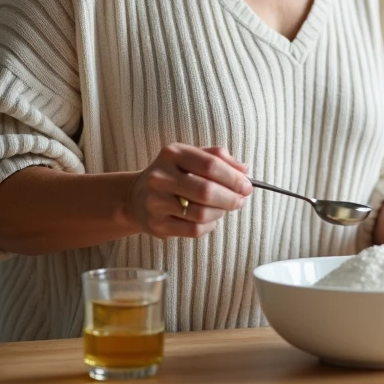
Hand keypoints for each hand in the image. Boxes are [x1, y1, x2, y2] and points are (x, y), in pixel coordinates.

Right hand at [125, 144, 251, 238]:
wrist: (136, 196)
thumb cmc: (174, 174)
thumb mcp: (191, 157)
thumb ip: (218, 158)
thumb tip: (244, 170)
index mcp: (173, 154)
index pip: (211, 164)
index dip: (234, 178)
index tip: (247, 186)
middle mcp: (160, 176)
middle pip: (206, 191)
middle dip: (231, 198)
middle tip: (240, 200)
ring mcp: (156, 202)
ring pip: (201, 214)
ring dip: (220, 213)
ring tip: (223, 208)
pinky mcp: (157, 224)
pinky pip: (194, 230)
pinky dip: (209, 226)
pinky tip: (209, 219)